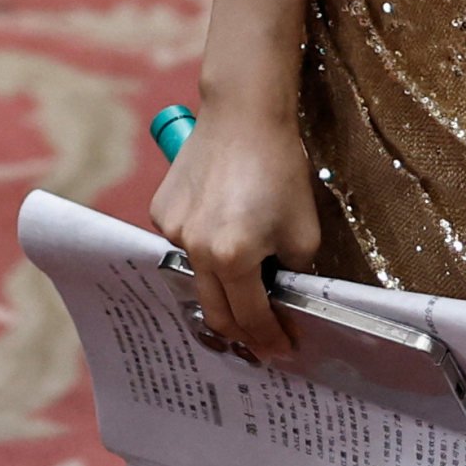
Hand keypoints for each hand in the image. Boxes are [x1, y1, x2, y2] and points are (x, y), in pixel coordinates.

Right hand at [152, 107, 319, 356]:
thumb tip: (280, 296)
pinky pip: (184, 245)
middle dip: (241, 330)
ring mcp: (173, 230)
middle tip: (261, 338)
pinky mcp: (162, 211)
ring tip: (245, 269)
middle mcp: (195, 249)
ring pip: (198, 276)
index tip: (281, 350)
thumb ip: (291, 274)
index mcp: (232, 257)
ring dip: (222, 283)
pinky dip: (203, 248)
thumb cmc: (280, 169)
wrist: (244, 115)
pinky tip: (221, 227)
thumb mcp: (304, 232)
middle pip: (215, 310)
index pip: (251, 316)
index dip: (269, 338)